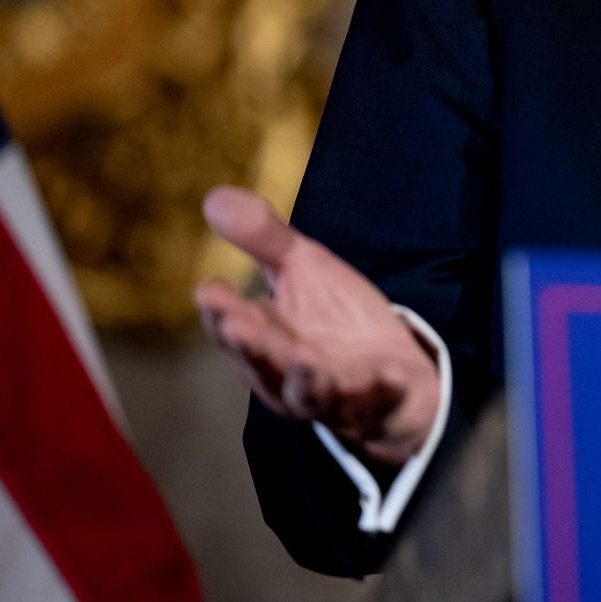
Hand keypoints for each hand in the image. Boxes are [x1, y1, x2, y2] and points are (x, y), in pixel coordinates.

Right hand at [195, 186, 438, 467]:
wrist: (388, 366)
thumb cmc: (332, 317)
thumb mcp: (303, 268)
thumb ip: (264, 238)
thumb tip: (214, 196)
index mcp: (260, 340)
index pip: (228, 327)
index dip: (220, 311)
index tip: (211, 290)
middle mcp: (283, 375)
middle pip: (261, 362)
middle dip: (250, 346)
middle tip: (236, 325)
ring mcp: (326, 395)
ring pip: (308, 391)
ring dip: (305, 375)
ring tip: (304, 353)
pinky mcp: (370, 405)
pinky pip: (374, 401)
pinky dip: (379, 389)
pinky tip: (385, 372)